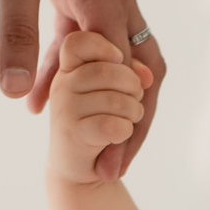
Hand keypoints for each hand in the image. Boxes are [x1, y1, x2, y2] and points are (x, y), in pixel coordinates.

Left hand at [0, 0, 166, 177]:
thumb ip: (15, 32)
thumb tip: (12, 92)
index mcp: (106, 0)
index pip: (124, 77)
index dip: (120, 124)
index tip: (108, 163)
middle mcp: (117, 2)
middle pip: (141, 76)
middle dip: (131, 123)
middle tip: (114, 165)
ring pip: (118, 64)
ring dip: (104, 103)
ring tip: (85, 145)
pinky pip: (90, 45)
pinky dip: (73, 76)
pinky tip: (38, 100)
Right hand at [48, 32, 154, 185]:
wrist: (78, 167)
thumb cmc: (99, 123)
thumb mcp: (113, 92)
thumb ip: (129, 75)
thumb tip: (147, 76)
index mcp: (70, 67)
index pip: (78, 42)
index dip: (102, 47)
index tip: (119, 58)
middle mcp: (62, 83)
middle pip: (106, 71)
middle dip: (133, 87)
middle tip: (136, 101)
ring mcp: (64, 108)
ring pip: (114, 99)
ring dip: (134, 112)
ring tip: (130, 120)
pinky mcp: (71, 133)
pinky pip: (111, 125)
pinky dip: (125, 131)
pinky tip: (120, 134)